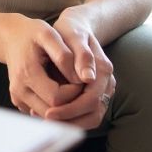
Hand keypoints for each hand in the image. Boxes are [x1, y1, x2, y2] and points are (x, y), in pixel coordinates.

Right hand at [0, 15, 83, 118]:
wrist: (10, 38)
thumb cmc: (31, 34)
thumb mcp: (49, 34)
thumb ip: (64, 56)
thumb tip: (81, 78)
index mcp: (26, 74)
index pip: (57, 98)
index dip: (73, 92)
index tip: (80, 78)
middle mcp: (19, 90)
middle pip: (52, 112)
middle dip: (70, 102)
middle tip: (77, 84)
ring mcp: (18, 98)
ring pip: (48, 117)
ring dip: (64, 107)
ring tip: (69, 86)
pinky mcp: (20, 102)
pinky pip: (42, 113)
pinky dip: (55, 107)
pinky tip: (60, 91)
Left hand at [43, 10, 115, 129]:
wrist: (77, 28)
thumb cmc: (71, 30)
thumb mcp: (73, 36)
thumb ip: (82, 55)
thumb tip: (88, 78)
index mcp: (103, 69)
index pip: (91, 100)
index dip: (70, 109)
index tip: (49, 113)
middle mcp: (107, 83)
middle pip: (93, 114)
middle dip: (68, 120)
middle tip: (43, 121)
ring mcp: (103, 90)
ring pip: (92, 118)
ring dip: (69, 123)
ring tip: (44, 121)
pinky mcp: (95, 95)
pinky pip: (87, 115)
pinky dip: (71, 119)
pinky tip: (51, 115)